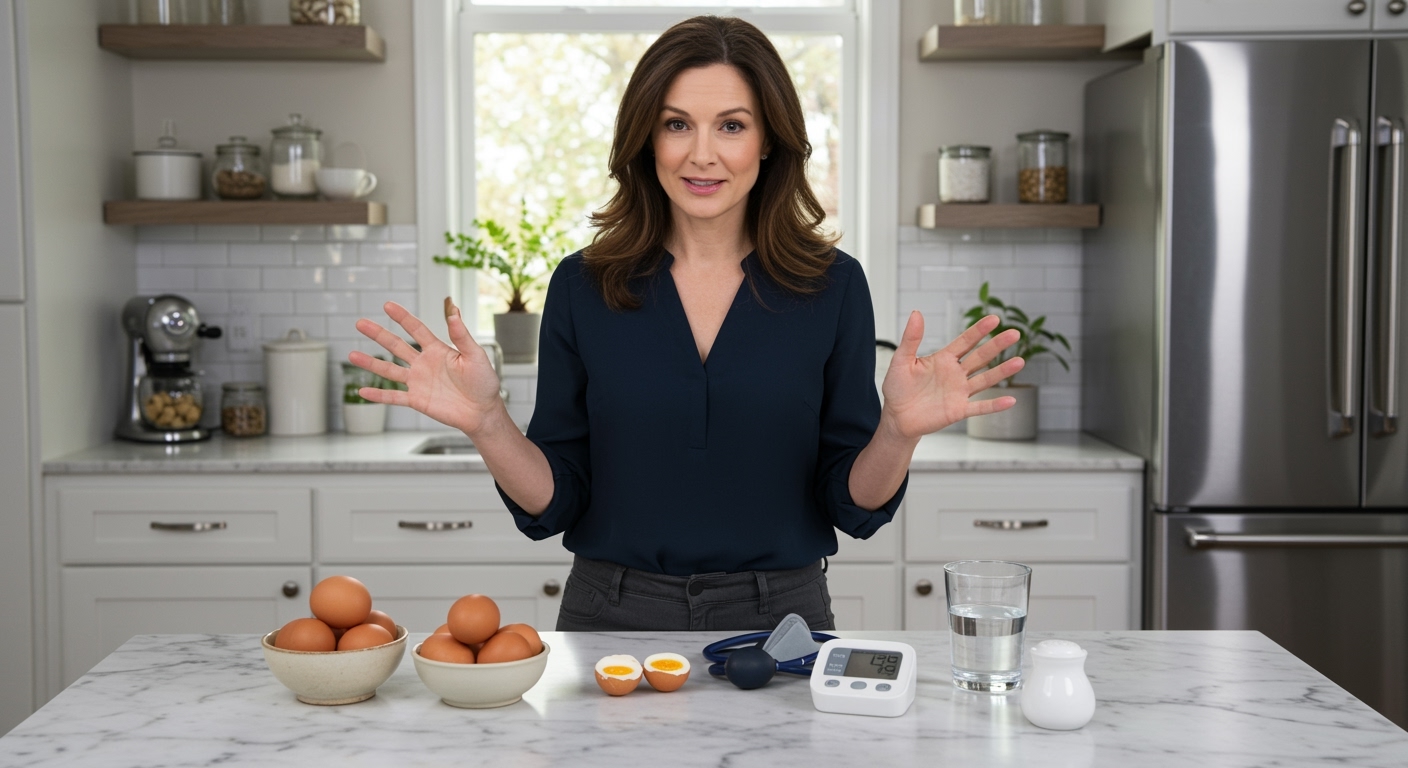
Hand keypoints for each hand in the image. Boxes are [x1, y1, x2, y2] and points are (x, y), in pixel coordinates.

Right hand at [349, 300, 504, 435]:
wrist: (483, 411)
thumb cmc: (484, 382)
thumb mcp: (475, 355)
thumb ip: (461, 335)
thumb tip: (454, 310)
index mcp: (438, 350)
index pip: (416, 330)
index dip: (402, 318)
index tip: (387, 305)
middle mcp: (424, 364)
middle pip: (396, 346)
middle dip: (378, 334)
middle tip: (360, 323)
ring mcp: (418, 382)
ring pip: (389, 370)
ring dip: (370, 363)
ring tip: (351, 355)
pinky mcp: (417, 400)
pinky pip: (394, 397)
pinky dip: (378, 395)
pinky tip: (362, 391)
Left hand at [879, 311, 1024, 439]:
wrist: (896, 417)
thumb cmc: (898, 388)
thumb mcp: (901, 361)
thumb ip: (911, 339)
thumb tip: (916, 313)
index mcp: (943, 359)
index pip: (965, 341)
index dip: (979, 330)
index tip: (995, 319)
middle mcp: (956, 374)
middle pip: (980, 357)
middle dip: (997, 346)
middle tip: (1014, 333)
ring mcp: (959, 392)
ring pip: (985, 380)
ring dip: (1002, 372)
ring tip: (1019, 362)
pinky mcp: (958, 410)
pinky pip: (980, 407)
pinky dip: (994, 405)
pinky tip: (1011, 400)